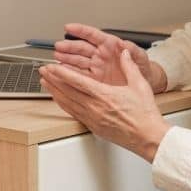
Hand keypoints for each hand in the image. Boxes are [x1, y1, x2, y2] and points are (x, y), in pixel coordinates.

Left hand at [40, 47, 168, 161]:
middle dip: (53, 80)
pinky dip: (63, 105)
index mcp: (104, 95)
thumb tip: (124, 53)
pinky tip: (58, 100)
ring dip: (54, 92)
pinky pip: (73, 114)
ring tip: (45, 83)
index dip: (61, 73)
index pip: (77, 82)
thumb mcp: (140, 85)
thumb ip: (129, 67)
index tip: (51, 67)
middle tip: (42, 71)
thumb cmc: (145, 115)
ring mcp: (92, 119)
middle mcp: (95, 108)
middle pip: (67, 92)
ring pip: (67, 104)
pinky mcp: (93, 127)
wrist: (148, 138)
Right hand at [54, 23, 167, 91]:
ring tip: (56, 59)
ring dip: (66, 59)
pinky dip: (70, 74)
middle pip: (81, 48)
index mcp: (110, 45)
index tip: (69, 27)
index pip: (93, 35)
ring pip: (77, 61)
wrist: (144, 85)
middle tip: (59, 46)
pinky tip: (62, 73)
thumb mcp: (141, 58)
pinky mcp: (94, 80)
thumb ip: (132, 50)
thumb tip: (124, 44)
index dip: (80, 30)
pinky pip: (79, 76)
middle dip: (69, 47)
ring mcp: (95, 67)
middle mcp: (100, 55)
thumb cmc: (143, 68)